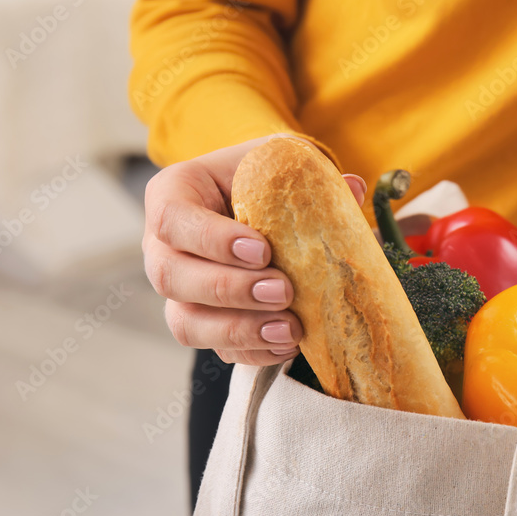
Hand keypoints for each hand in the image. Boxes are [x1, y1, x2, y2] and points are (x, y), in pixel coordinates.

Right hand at [142, 134, 365, 365]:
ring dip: (239, 329)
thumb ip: (310, 175)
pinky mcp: (204, 325)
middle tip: (282, 290)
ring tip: (290, 328)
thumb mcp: (279, 164)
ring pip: (186, 322)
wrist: (263, 207)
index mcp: (173, 195)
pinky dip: (255, 351)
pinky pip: (217, 349)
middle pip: (170, 277)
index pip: (172, 218)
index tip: (262, 250)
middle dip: (229, 289)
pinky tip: (289, 343)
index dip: (212, 239)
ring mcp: (179, 292)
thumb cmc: (265, 181)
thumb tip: (353, 188)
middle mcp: (163, 247)